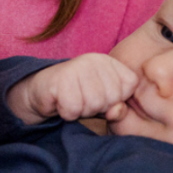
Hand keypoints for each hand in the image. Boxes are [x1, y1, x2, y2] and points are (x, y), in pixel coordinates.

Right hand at [7, 54, 138, 124]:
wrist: (42, 90)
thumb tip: (116, 111)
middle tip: (83, 99)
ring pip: (93, 104)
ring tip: (73, 100)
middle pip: (112, 98)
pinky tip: (62, 103)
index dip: (117, 98)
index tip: (101, 95)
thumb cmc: (77, 96)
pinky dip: (67, 113)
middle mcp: (94, 59)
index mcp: (109, 61)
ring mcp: (77, 67)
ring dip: (81, 111)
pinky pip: (73, 109)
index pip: (130, 85)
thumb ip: (117, 107)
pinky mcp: (61, 79)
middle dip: (97, 107)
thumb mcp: (103, 102)